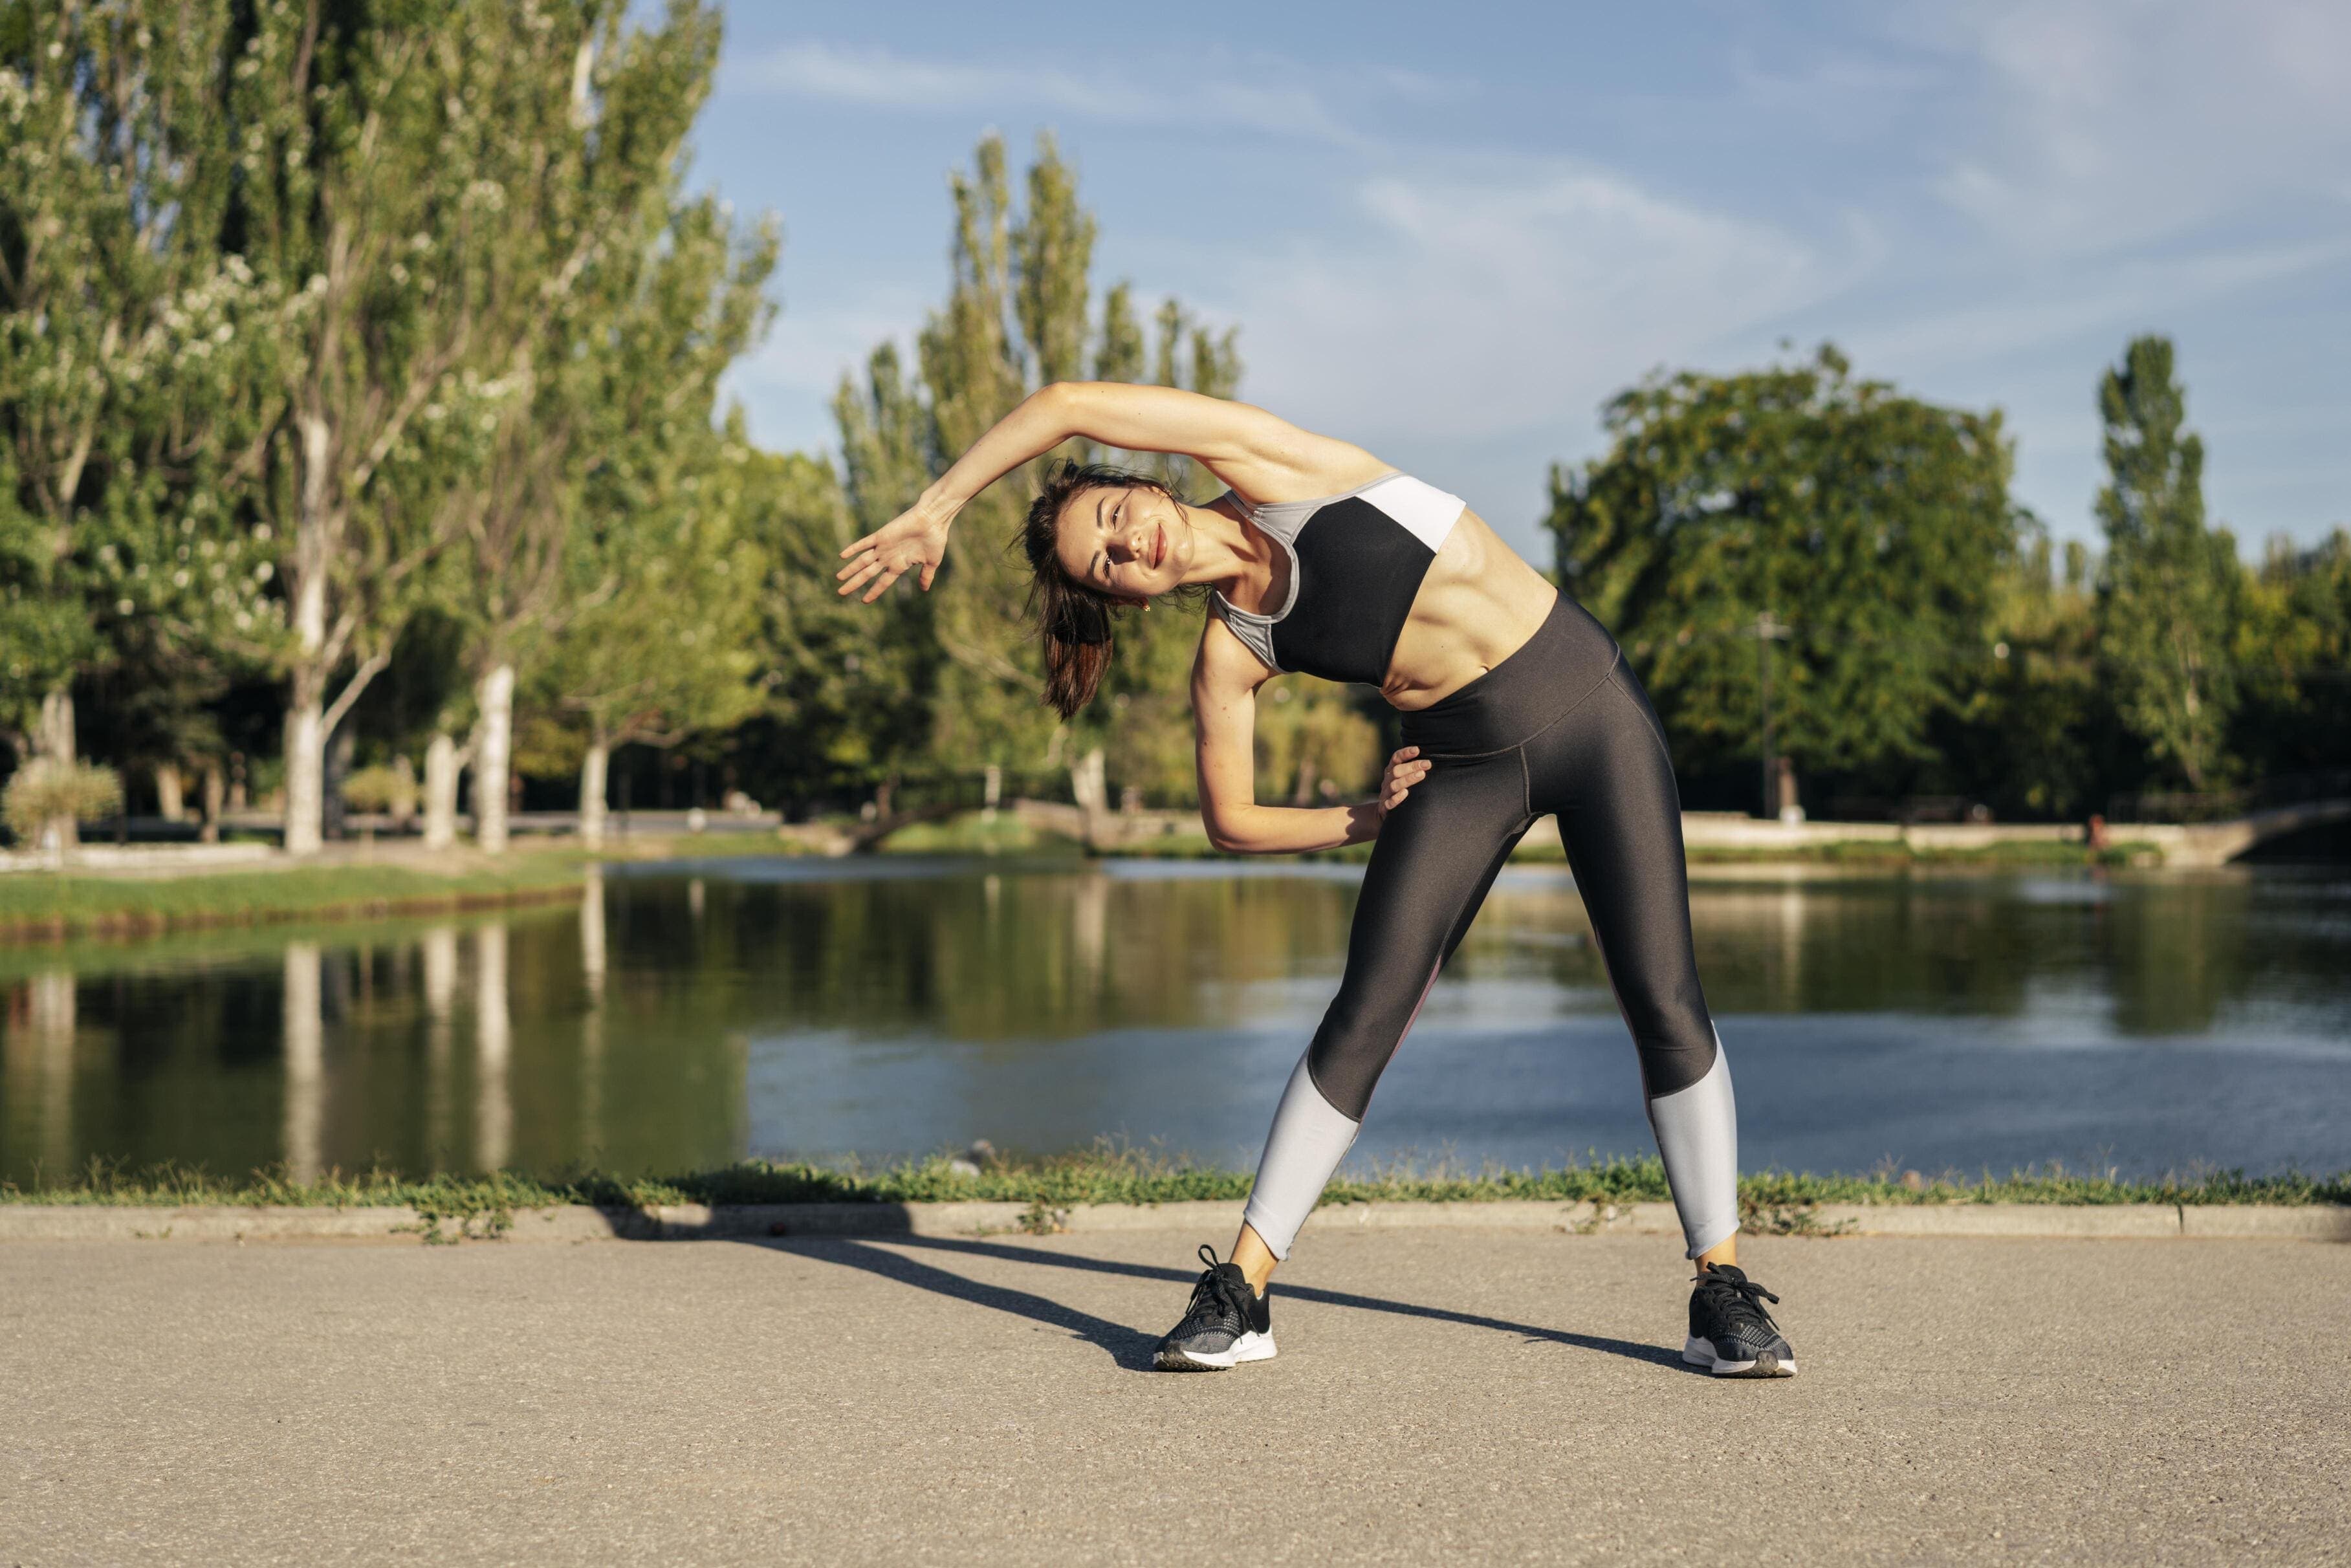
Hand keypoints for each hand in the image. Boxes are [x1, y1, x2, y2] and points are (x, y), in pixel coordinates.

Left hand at [835, 503, 949, 602]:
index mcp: (899, 565)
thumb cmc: (935, 540)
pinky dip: (853, 549)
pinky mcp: (881, 535)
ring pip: (862, 561)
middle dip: (854, 584)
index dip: (873, 592)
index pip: (882, 582)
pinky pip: (864, 543)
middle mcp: (888, 557)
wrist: (932, 519)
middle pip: (867, 574)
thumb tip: (925, 590)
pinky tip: (842, 556)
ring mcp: (883, 547)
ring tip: (838, 579)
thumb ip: (926, 576)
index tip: (864, 601)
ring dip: (850, 570)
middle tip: (841, 593)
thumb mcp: (932, 562)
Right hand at [1376, 745, 1430, 818]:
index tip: (1417, 749)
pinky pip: (1389, 802)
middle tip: (1427, 764)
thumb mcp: (1403, 779)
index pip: (1396, 758)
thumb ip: (1414, 770)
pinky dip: (1397, 797)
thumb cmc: (1400, 792)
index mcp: (1391, 771)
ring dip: (1408, 779)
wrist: (1384, 813)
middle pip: (1396, 771)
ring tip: (1421, 775)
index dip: (1405, 753)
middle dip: (1412, 766)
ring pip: (1394, 785)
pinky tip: (1406, 793)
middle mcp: (1387, 781)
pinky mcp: (1385, 807)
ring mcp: (1385, 794)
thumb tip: (1432, 760)